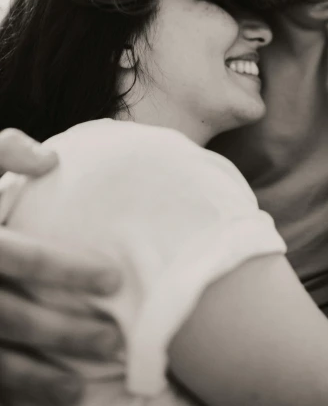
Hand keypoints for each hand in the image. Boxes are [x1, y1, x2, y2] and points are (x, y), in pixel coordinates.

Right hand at [0, 128, 122, 404]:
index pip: (28, 257)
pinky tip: (36, 400)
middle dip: (66, 333)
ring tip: (79, 387)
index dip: (72, 271)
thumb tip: (52, 160)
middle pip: (16, 317)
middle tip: (111, 340)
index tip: (113, 280)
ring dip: (38, 378)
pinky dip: (8, 393)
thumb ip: (6, 151)